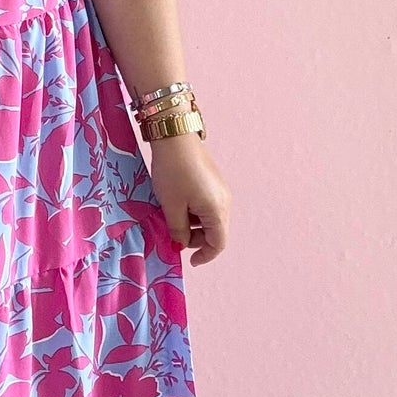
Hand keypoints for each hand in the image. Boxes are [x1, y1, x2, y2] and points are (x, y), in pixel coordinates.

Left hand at [147, 134, 229, 265]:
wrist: (175, 136)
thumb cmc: (173, 172)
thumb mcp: (171, 206)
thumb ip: (177, 230)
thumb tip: (181, 245)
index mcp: (217, 210)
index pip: (218, 244)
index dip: (205, 255)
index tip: (190, 260)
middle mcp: (225, 201)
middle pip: (215, 231)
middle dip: (196, 239)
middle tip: (173, 235)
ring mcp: (220, 189)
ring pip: (209, 218)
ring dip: (193, 224)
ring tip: (171, 215)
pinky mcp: (213, 180)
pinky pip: (207, 204)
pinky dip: (194, 211)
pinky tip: (177, 202)